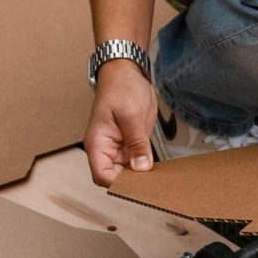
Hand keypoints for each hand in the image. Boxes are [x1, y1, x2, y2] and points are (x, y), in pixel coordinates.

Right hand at [85, 59, 157, 187]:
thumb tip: (141, 167)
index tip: (138, 185)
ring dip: (141, 176)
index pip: (102, 175)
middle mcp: (106, 149)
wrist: (127, 72)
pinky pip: (137, 161)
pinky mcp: (132, 143)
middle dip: (132, 183)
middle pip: (115, 178)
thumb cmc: (121, 87)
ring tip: (158, 179)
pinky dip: (146, 166)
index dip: (118, 184)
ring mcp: (119, 147)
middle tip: (153, 184)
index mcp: (98, 143)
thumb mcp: (130, 114)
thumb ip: (136, 142)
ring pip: (128, 172)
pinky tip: (159, 169)